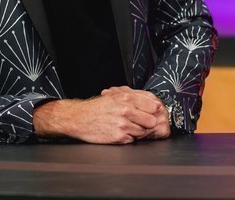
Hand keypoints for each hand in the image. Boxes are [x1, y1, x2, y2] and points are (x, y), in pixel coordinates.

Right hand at [33, 88, 162, 143]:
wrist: (79, 118)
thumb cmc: (97, 107)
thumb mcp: (115, 95)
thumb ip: (135, 97)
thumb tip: (155, 103)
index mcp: (126, 98)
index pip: (153, 106)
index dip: (152, 111)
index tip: (149, 112)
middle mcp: (126, 110)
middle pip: (151, 121)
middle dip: (146, 123)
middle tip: (138, 121)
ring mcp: (123, 125)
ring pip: (143, 132)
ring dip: (136, 131)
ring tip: (124, 126)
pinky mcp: (118, 137)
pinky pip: (132, 140)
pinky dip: (127, 137)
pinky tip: (118, 131)